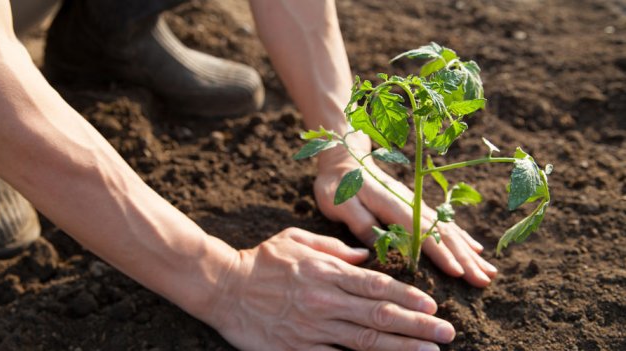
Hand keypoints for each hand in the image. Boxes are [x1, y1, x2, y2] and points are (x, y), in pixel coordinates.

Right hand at [208, 228, 454, 350]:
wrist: (222, 287)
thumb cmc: (260, 260)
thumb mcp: (296, 239)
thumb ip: (333, 248)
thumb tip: (366, 256)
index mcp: (326, 272)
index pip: (376, 286)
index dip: (408, 296)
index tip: (432, 305)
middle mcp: (325, 300)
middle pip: (379, 315)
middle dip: (417, 325)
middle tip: (446, 333)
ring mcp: (313, 328)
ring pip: (365, 340)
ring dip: (401, 347)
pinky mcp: (298, 349)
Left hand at [314, 144, 496, 287]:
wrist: (345, 160)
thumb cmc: (338, 186)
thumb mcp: (340, 204)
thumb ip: (361, 223)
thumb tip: (381, 248)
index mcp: (393, 205)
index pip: (422, 233)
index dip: (441, 253)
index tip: (458, 273)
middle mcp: (412, 204)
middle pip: (444, 234)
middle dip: (465, 258)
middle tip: (484, 281)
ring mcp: (417, 205)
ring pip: (449, 230)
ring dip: (469, 252)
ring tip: (489, 272)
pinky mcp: (416, 206)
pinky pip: (444, 223)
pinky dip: (462, 238)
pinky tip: (475, 250)